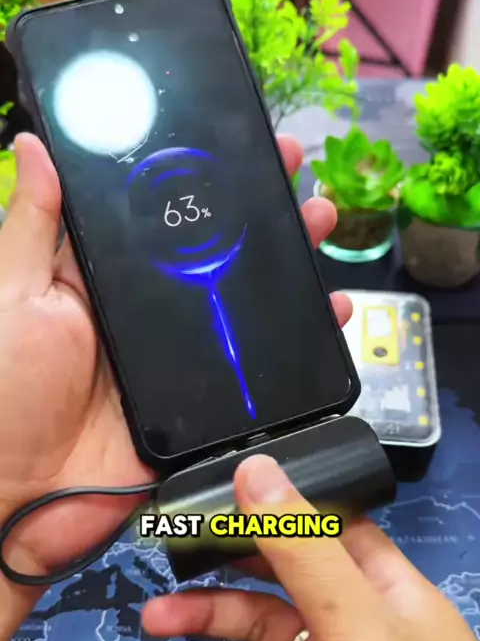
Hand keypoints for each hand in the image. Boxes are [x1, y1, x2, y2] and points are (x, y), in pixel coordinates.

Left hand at [0, 132, 345, 640]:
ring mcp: (178, 359)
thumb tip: (37, 146)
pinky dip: (294, 343)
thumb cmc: (0, 392)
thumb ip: (31, 229)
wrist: (18, 501)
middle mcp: (145, 313)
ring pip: (240, 304)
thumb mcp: (10, 298)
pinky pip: (254, 368)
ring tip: (318, 224)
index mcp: (99, 280)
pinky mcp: (201, 404)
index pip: (155, 215)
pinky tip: (327, 312)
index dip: (194, 175)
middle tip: (292, 168)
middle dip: (254, 209)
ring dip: (283, 263)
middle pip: (210, 253)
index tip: (234, 139)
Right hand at [143, 457, 479, 640]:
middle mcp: (352, 623)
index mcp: (379, 584)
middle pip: (277, 577)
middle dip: (224, 566)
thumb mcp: (360, 626)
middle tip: (171, 555)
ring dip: (204, 625)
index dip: (271, 507)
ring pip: (254, 634)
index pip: (321, 526)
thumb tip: (255, 468)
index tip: (215, 494)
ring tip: (155, 621)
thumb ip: (303, 549)